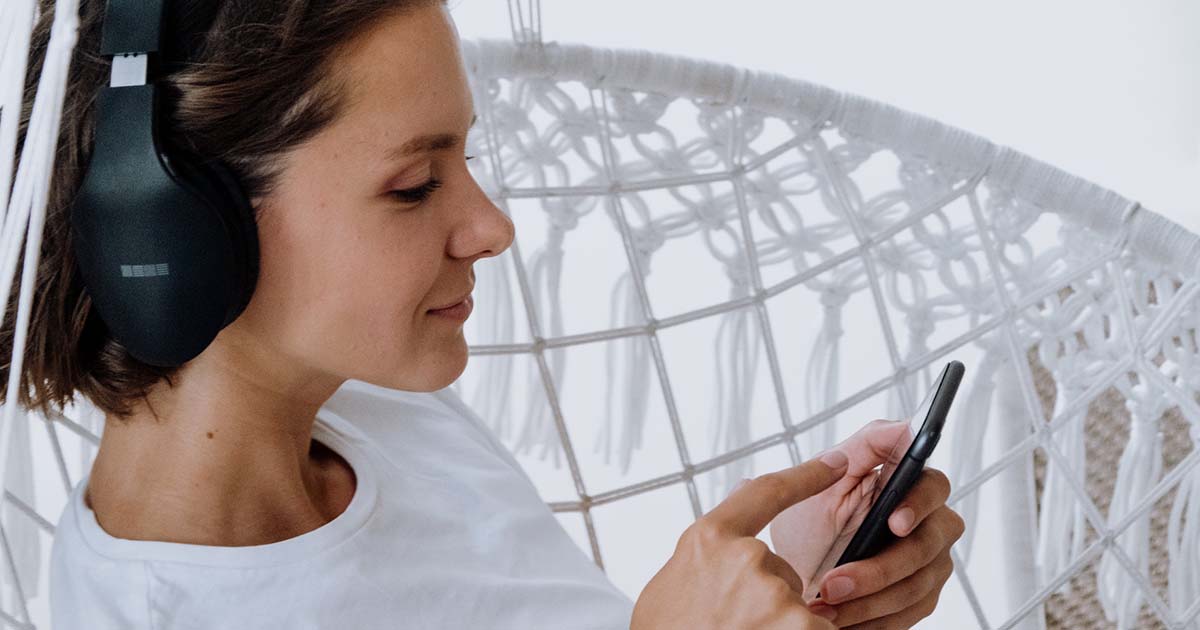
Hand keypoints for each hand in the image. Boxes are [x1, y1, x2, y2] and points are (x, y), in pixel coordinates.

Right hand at [631, 452, 850, 629]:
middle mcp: (744, 557)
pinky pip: (817, 629)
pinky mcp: (798, 625)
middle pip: (781, 569)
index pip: (767, 492)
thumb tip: (741, 499)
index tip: (836, 462)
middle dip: (768, 599)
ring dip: (778, 626)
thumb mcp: (674, 581)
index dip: (807, 475)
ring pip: (796, 606)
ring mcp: (773, 593)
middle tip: (731, 623)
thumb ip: (711, 544)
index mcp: (708, 538)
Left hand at [768, 420, 964, 627]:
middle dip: (880, 567)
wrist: (794, 578)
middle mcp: (927, 521)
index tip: (893, 522)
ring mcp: (929, 561)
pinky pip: (910, 612)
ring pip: (919, 584)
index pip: (932, 484)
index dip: (919, 502)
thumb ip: (863, 450)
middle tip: (834, 582)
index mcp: (905, 485)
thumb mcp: (825, 481)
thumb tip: (904, 425)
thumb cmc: (810, 524)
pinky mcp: (921, 596)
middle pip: (930, 542)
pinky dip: (874, 619)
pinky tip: (842, 620)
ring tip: (826, 605)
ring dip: (869, 599)